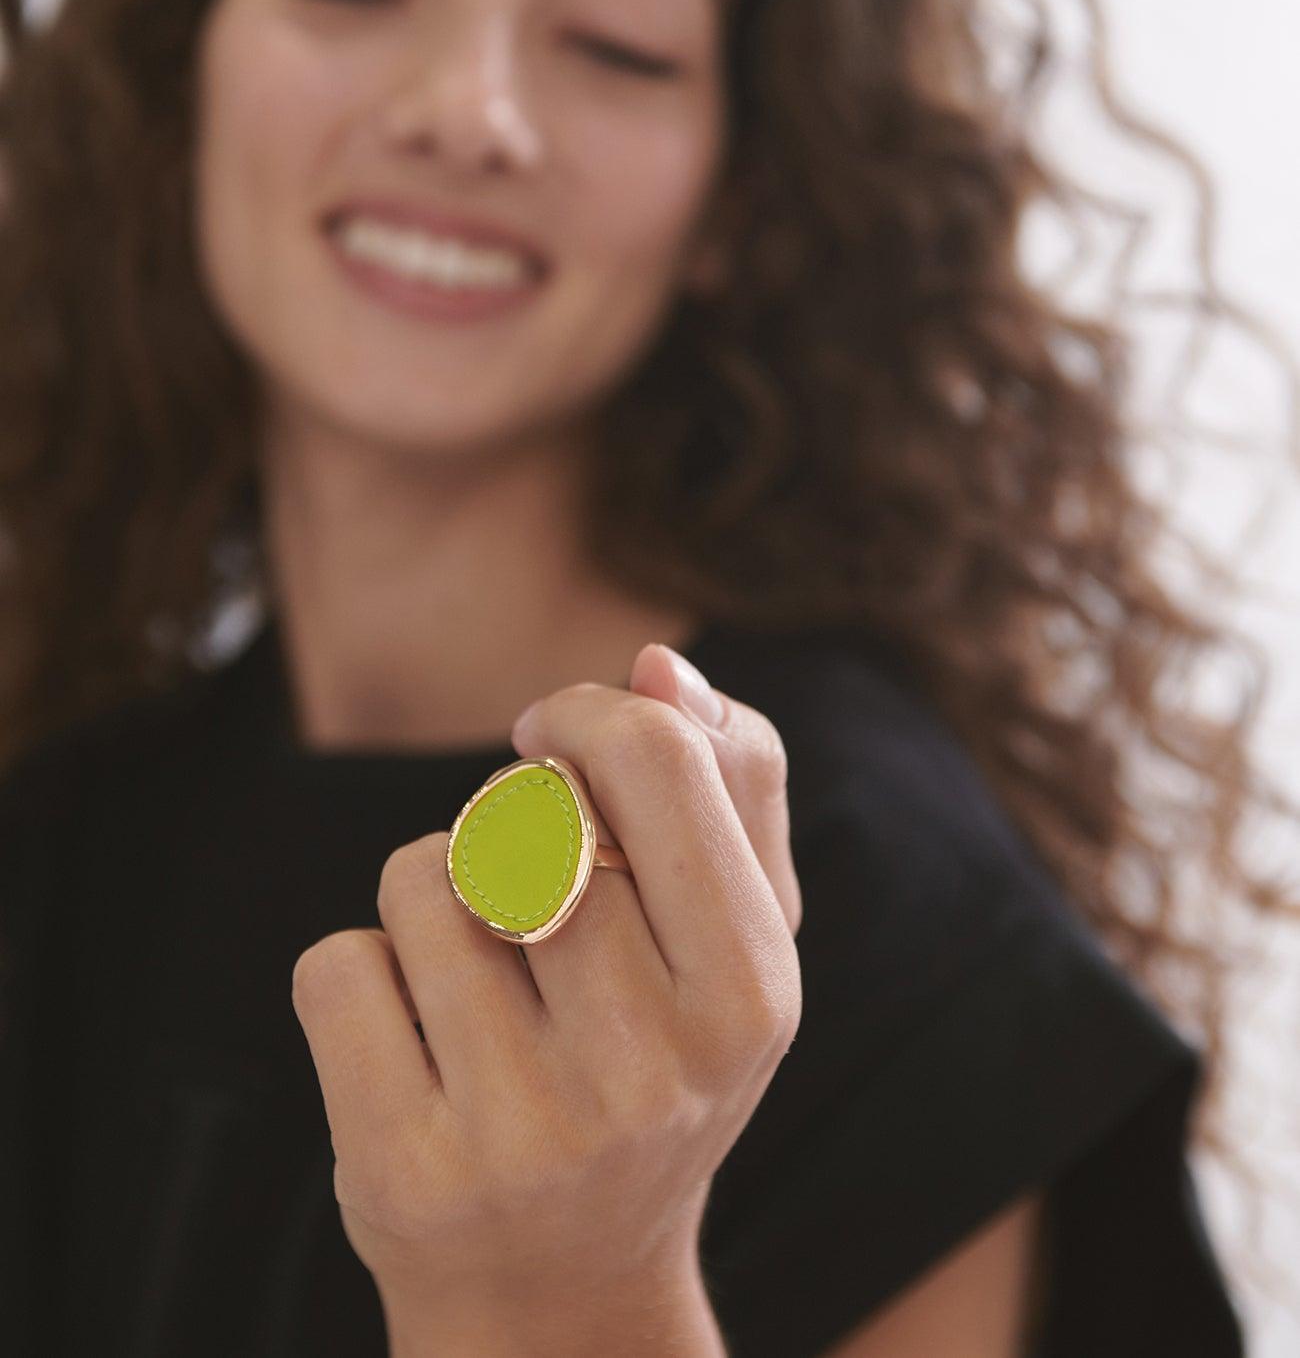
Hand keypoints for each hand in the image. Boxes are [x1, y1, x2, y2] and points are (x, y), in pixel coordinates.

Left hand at [290, 641, 802, 1347]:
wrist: (563, 1288)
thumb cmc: (658, 1061)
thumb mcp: (740, 936)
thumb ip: (733, 781)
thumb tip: (656, 665)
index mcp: (750, 994)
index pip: (650, 755)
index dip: (580, 714)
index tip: (549, 739)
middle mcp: (650, 1072)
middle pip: (524, 809)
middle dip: (507, 820)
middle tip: (531, 895)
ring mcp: (523, 1131)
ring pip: (423, 875)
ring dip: (434, 896)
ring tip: (480, 978)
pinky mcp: (402, 1170)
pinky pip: (339, 962)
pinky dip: (362, 976)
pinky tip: (414, 1043)